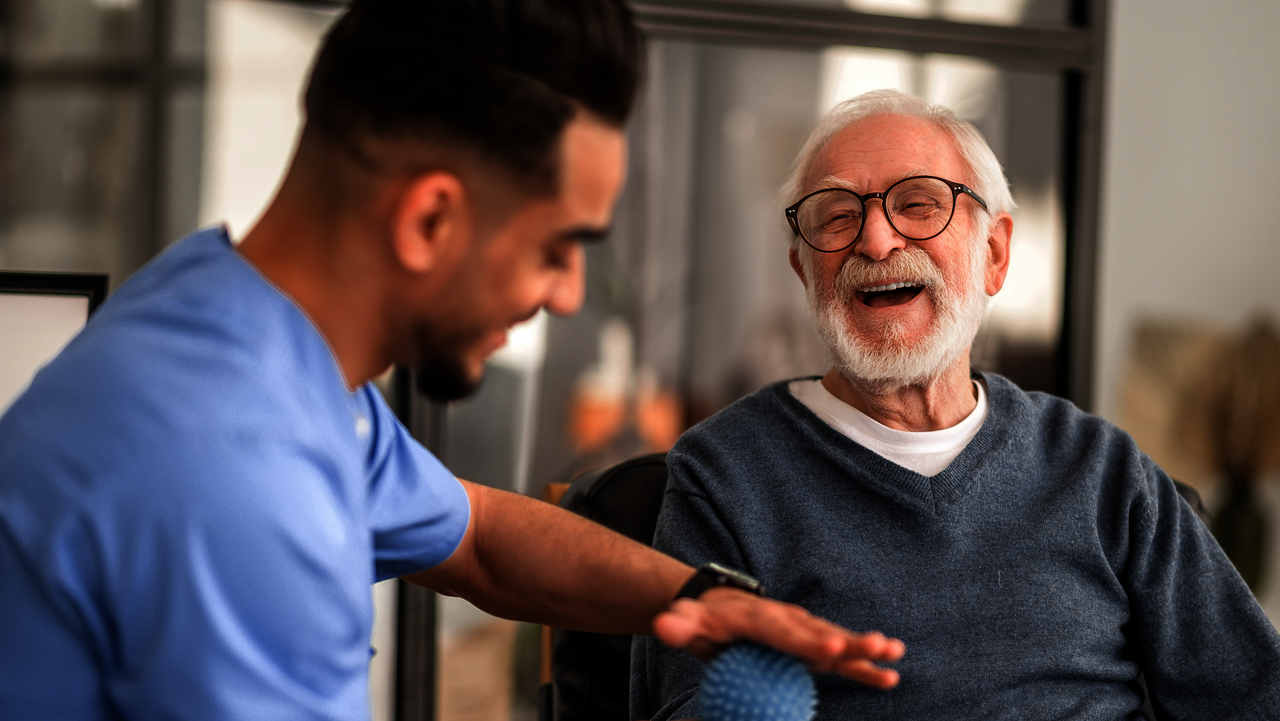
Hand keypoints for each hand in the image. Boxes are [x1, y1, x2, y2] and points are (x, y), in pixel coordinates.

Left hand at [652, 587, 904, 688]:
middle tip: (878, 647)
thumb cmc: (703, 619)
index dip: (809, 640)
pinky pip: (840, 657)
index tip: (830, 650)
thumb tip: (663, 626)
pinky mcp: (811, 642)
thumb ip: (678, 624)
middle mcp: (789, 619)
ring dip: (865, 649)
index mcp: (762, 616)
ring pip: (838, 641)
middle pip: (821, 633)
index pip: (786, 631)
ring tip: (895, 655)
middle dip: (850, 641)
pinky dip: (863, 665)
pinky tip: (890, 678)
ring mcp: (804, 629)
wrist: (718, 606)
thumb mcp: (686, 621)